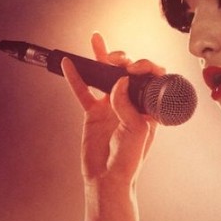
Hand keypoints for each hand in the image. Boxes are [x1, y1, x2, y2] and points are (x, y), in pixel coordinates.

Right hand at [60, 33, 165, 184]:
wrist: (107, 179)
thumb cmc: (129, 161)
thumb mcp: (137, 131)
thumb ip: (127, 105)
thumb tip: (119, 81)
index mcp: (148, 107)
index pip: (151, 78)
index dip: (144, 67)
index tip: (133, 68)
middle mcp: (130, 103)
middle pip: (127, 73)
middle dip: (123, 60)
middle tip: (116, 59)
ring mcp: (110, 107)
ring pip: (105, 76)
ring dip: (102, 59)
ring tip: (97, 42)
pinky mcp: (93, 113)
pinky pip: (83, 91)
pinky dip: (75, 77)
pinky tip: (69, 65)